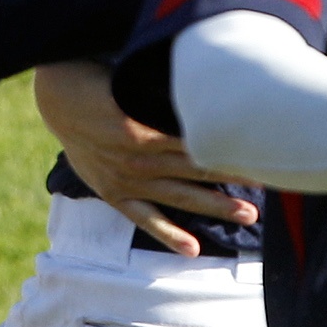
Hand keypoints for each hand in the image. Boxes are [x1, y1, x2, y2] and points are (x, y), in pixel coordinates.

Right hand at [34, 63, 256, 253]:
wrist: (56, 99)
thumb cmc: (99, 78)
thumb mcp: (129, 77)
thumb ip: (162, 87)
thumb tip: (205, 78)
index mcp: (142, 130)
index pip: (196, 142)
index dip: (228, 147)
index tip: (260, 149)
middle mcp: (137, 160)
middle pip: (195, 170)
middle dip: (234, 176)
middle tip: (270, 181)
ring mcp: (125, 180)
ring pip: (178, 198)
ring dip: (214, 206)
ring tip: (248, 214)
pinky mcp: (113, 194)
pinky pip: (144, 218)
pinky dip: (168, 234)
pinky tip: (193, 249)